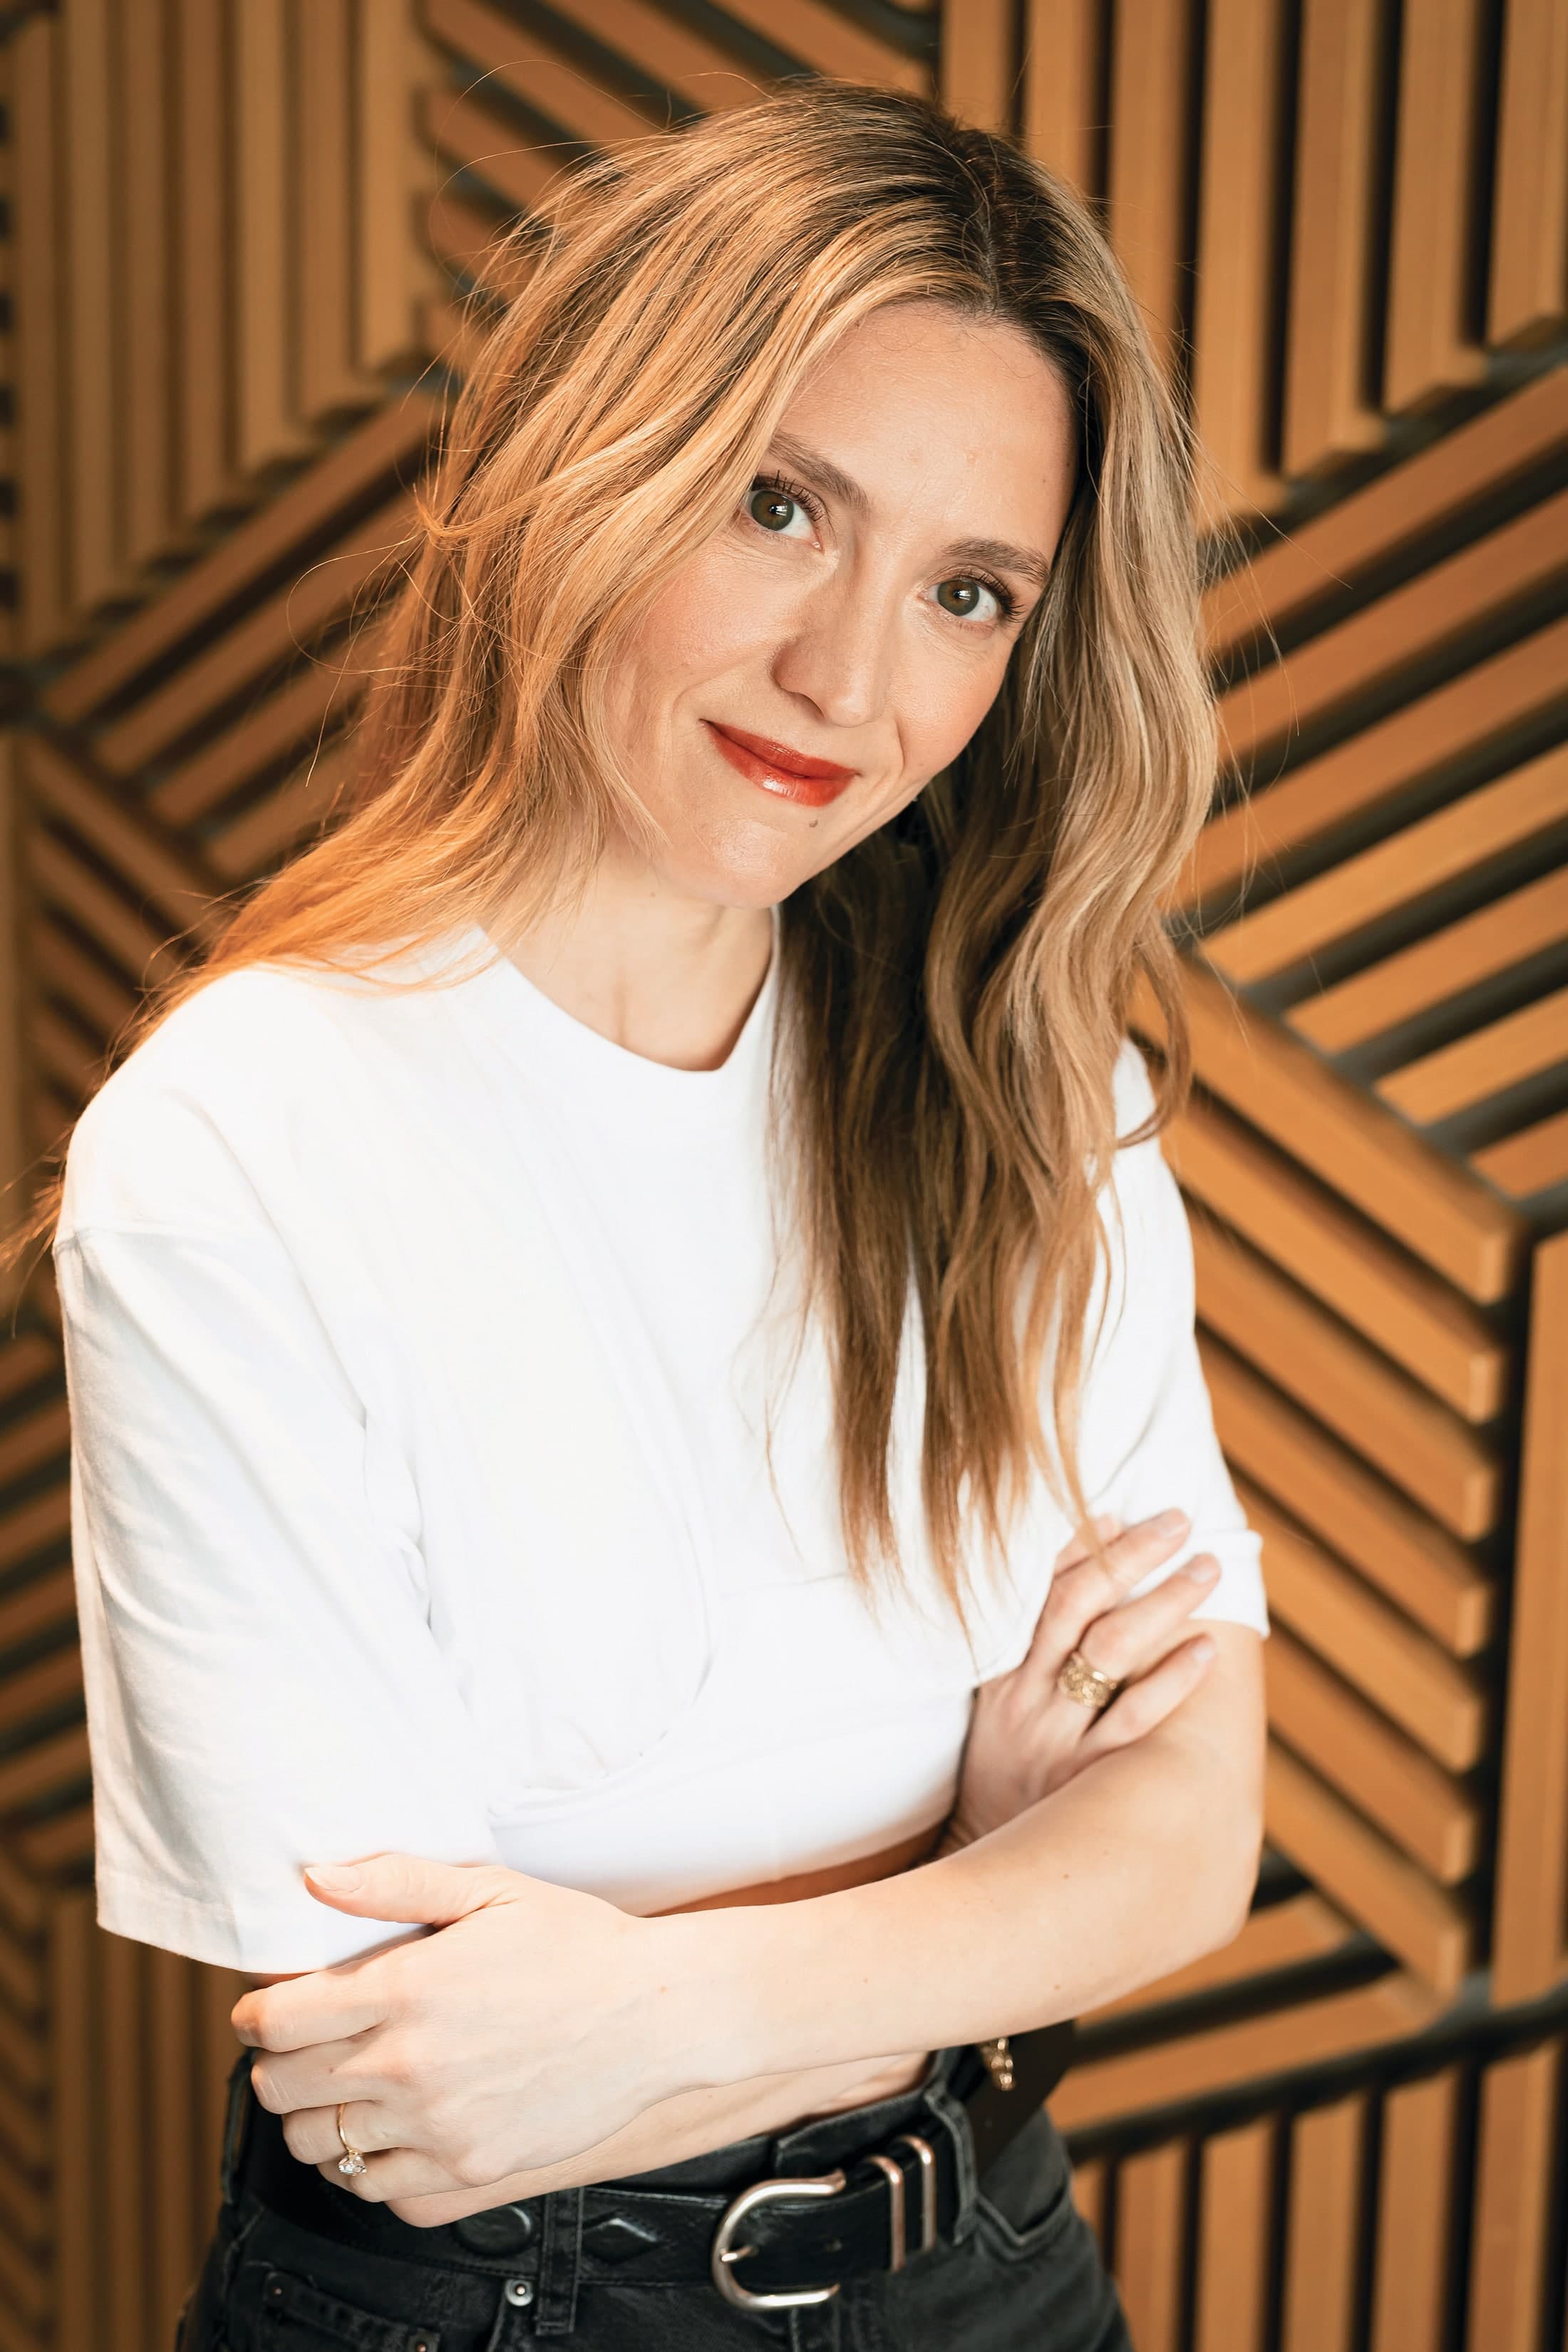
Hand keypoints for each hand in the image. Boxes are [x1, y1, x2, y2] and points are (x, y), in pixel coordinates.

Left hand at [231, 1856, 693, 2202]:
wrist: (657, 2015)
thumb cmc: (578, 1945)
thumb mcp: (490, 1890)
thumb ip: (396, 1882)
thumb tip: (317, 1875)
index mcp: (406, 1991)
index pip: (275, 2022)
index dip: (254, 2014)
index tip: (265, 2009)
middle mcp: (410, 2068)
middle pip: (281, 2090)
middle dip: (275, 2065)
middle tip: (300, 2046)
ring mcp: (438, 2130)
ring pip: (318, 2149)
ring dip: (314, 2119)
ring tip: (340, 2089)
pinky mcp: (469, 2174)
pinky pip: (376, 2191)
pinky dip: (363, 2167)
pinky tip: (384, 2131)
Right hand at [937, 1509, 1219, 1850]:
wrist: (983, 1861)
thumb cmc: (1002, 1769)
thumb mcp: (996, 1701)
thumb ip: (1029, 1641)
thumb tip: (1078, 1560)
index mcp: (1003, 1670)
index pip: (1042, 1591)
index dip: (1083, 1546)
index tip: (1122, 1508)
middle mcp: (1028, 1695)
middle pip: (1081, 1607)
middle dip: (1133, 1557)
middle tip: (1181, 1523)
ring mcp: (1057, 1736)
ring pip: (1111, 1653)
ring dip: (1162, 1604)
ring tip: (1204, 1570)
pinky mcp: (1085, 1778)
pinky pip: (1134, 1721)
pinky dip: (1171, 1681)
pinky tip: (1205, 1652)